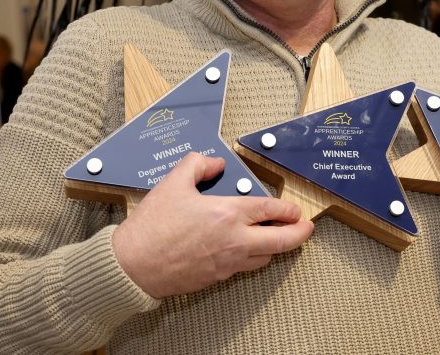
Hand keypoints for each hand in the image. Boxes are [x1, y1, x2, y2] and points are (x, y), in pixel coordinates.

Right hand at [112, 153, 313, 298]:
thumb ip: (197, 164)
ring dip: (276, 247)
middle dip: (299, 234)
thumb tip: (214, 162)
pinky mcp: (216, 278)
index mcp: (228, 214)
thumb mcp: (173, 182)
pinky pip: (244, 268)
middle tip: (306, 228)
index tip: (296, 210)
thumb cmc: (152, 226)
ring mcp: (227, 263)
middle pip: (281, 241)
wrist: (133, 265)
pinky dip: (253, 258)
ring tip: (277, 238)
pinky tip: (247, 251)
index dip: (288, 209)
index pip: (270, 211)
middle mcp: (235, 241)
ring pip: (265, 258)